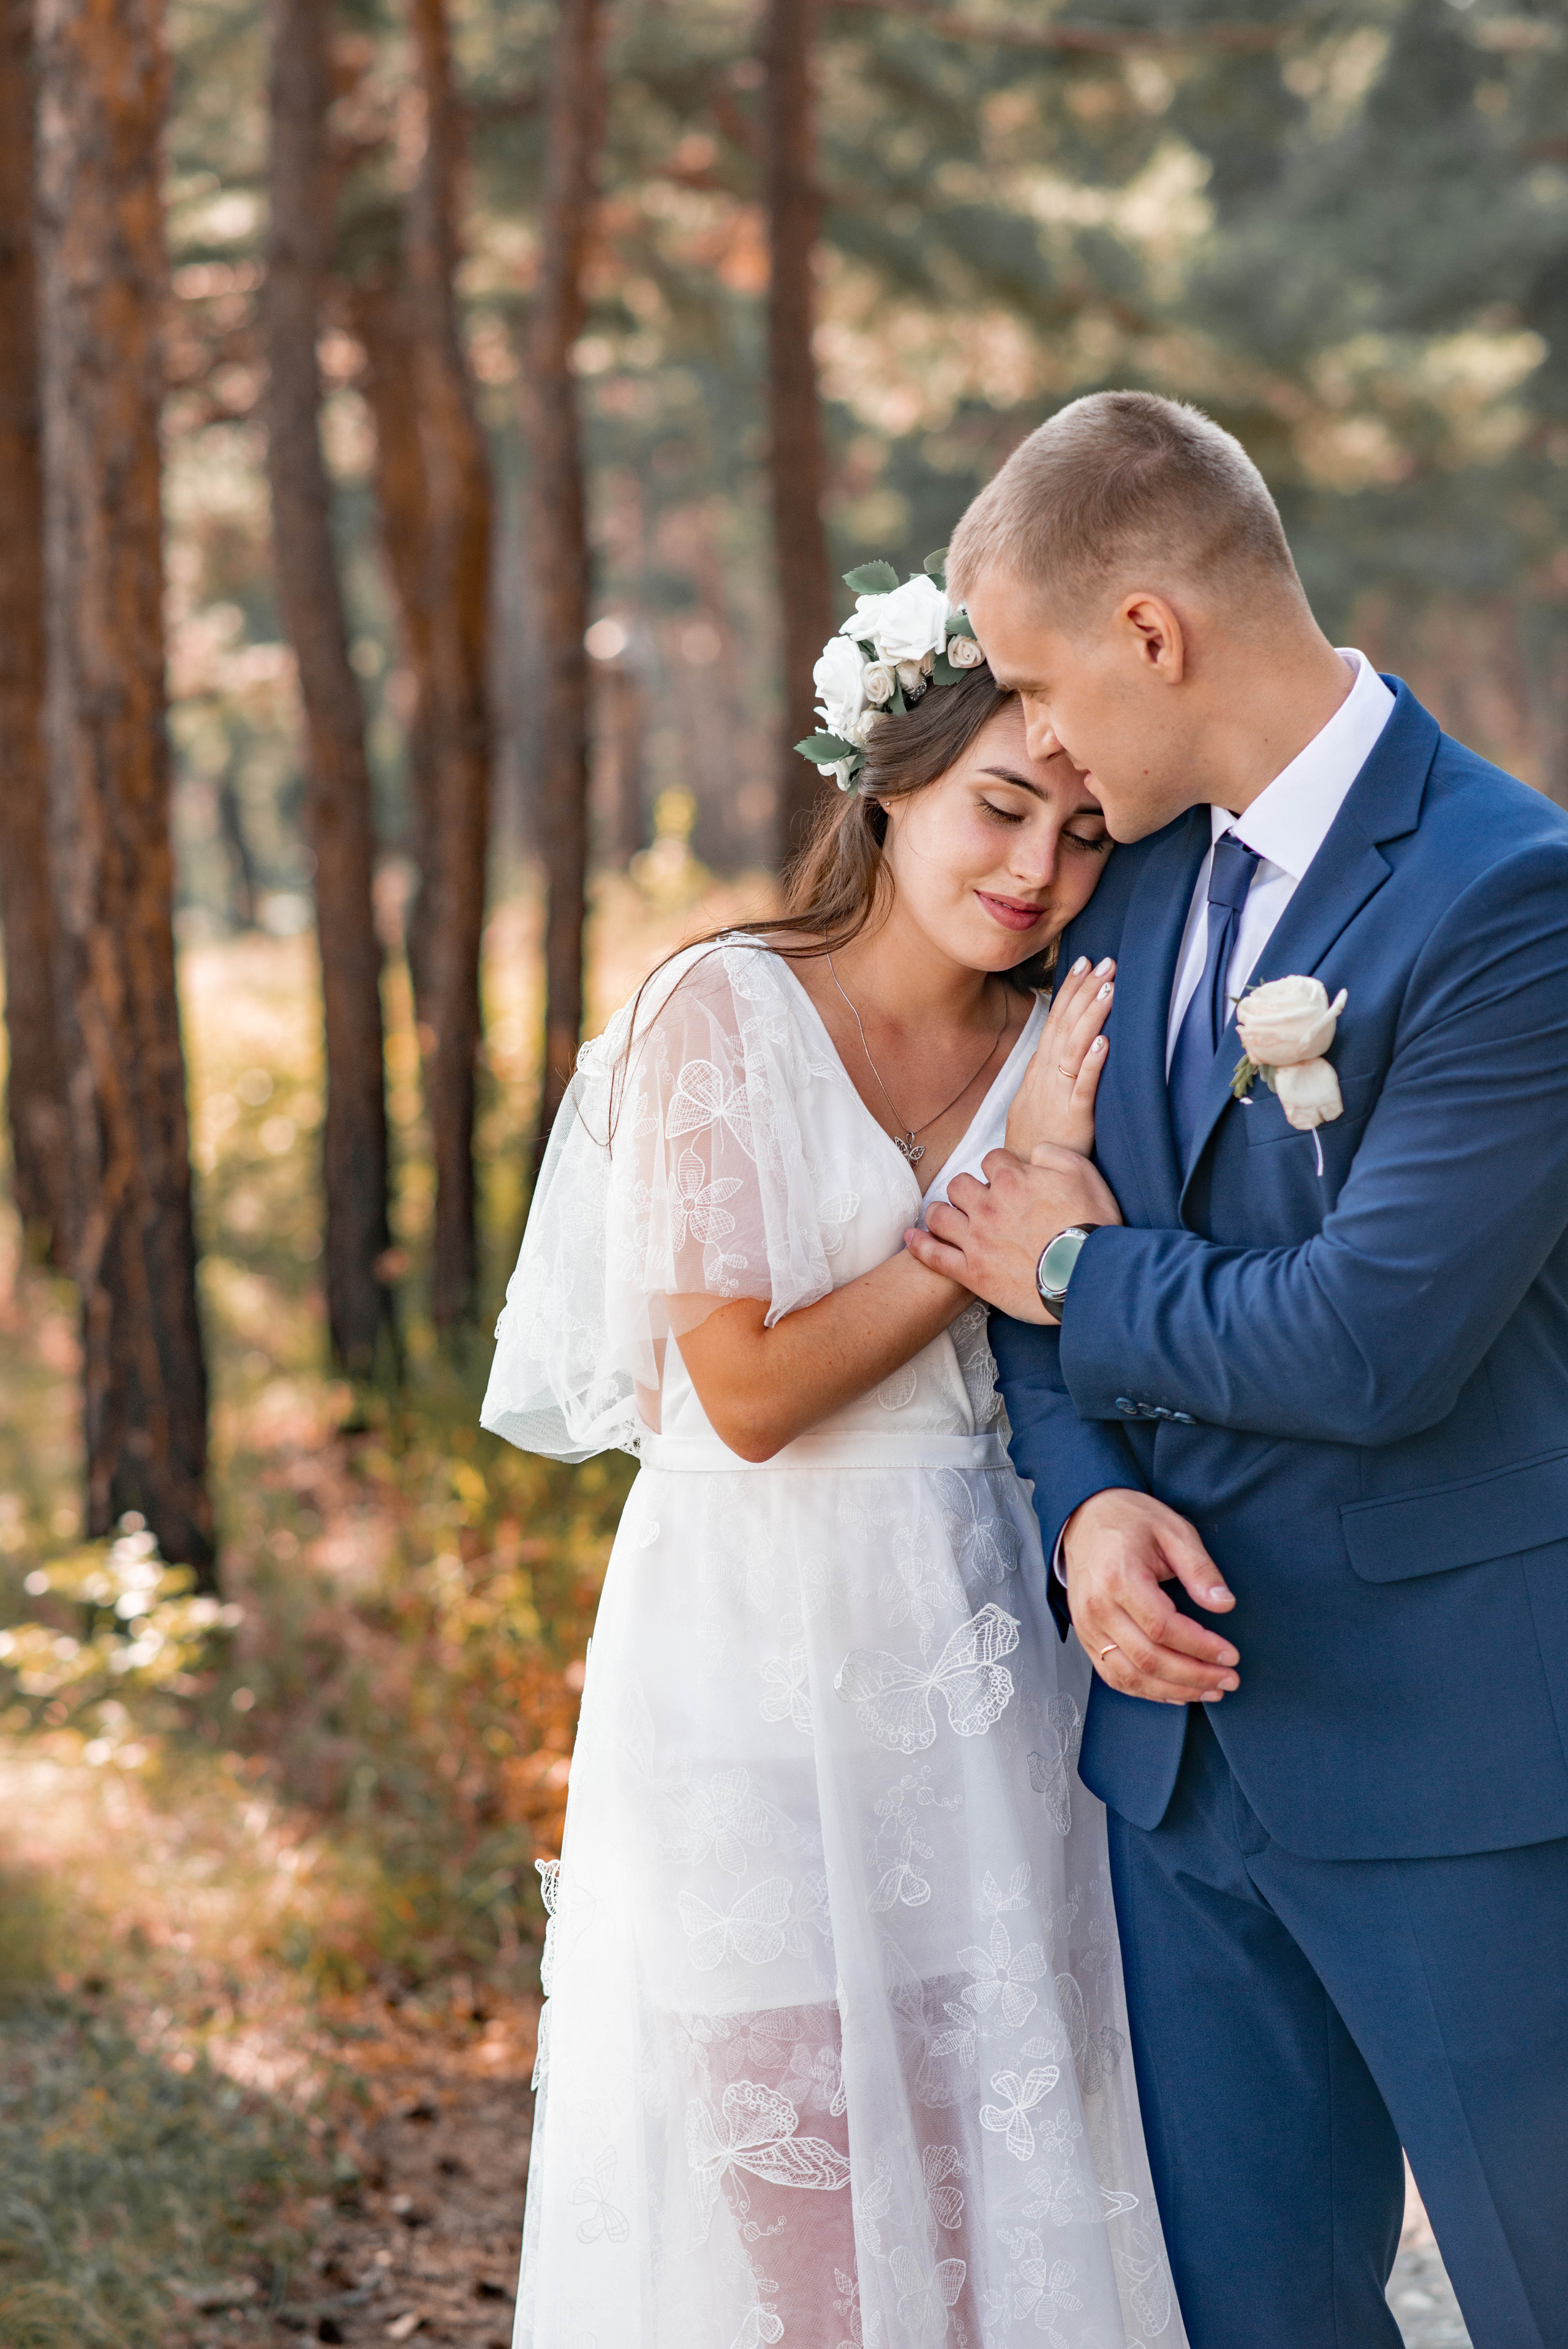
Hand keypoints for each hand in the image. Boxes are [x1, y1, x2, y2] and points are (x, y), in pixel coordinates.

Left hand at [904, 1147, 1122, 1320]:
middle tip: (982, 1201)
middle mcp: (988, 1205)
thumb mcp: (1083, 1173)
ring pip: (940, 1214)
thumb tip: (1032, 1152)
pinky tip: (911, 1238)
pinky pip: (933, 1256)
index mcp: (1013, 1179)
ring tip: (950, 1217)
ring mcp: (976, 1239)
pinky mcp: (971, 1272)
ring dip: (943, 1212)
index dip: (1001, 1168)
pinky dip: (919, 1245)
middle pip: (959, 1184)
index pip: (991, 1159)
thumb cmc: (1091, 1226)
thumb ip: (1053, 1153)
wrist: (1089, 1276)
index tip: (1008, 1180)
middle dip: (969, 1189)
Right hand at [1006, 956, 1114, 1159]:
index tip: (1083, 963)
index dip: (1069, 991)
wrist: (1023, 1175)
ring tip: (1108, 988)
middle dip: (1083, 991)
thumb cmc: (1035, 1139)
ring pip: (1074, 1048)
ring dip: (1090, 1016)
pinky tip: (1103, 1042)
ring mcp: (1058, 1095)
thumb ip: (1047, 1073)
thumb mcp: (1035, 1099)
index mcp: (1040, 1069)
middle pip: (1064, 1025)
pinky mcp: (1074, 1117)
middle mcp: (1046, 1076)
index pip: (1054, 1020)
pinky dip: (1092, 1063)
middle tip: (1105, 962)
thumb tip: (1055, 1050)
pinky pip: (1083, 1086)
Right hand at [1063, 1489, 1239, 1704]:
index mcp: (1119, 1578)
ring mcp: (1087, 1625)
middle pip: (1148, 1658)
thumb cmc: (1130, 1520)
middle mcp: (1097, 1607)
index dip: (1200, 1647)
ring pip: (1131, 1675)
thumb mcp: (1172, 1530)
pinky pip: (1114, 1675)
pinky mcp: (1085, 1636)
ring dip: (1174, 1690)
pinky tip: (1175, 1691)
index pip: (1163, 1627)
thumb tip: (1224, 1604)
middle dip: (1194, 1676)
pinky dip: (1146, 1691)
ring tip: (1209, 1691)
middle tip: (1229, 1680)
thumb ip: (1199, 1568)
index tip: (1230, 1656)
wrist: (1083, 1517)